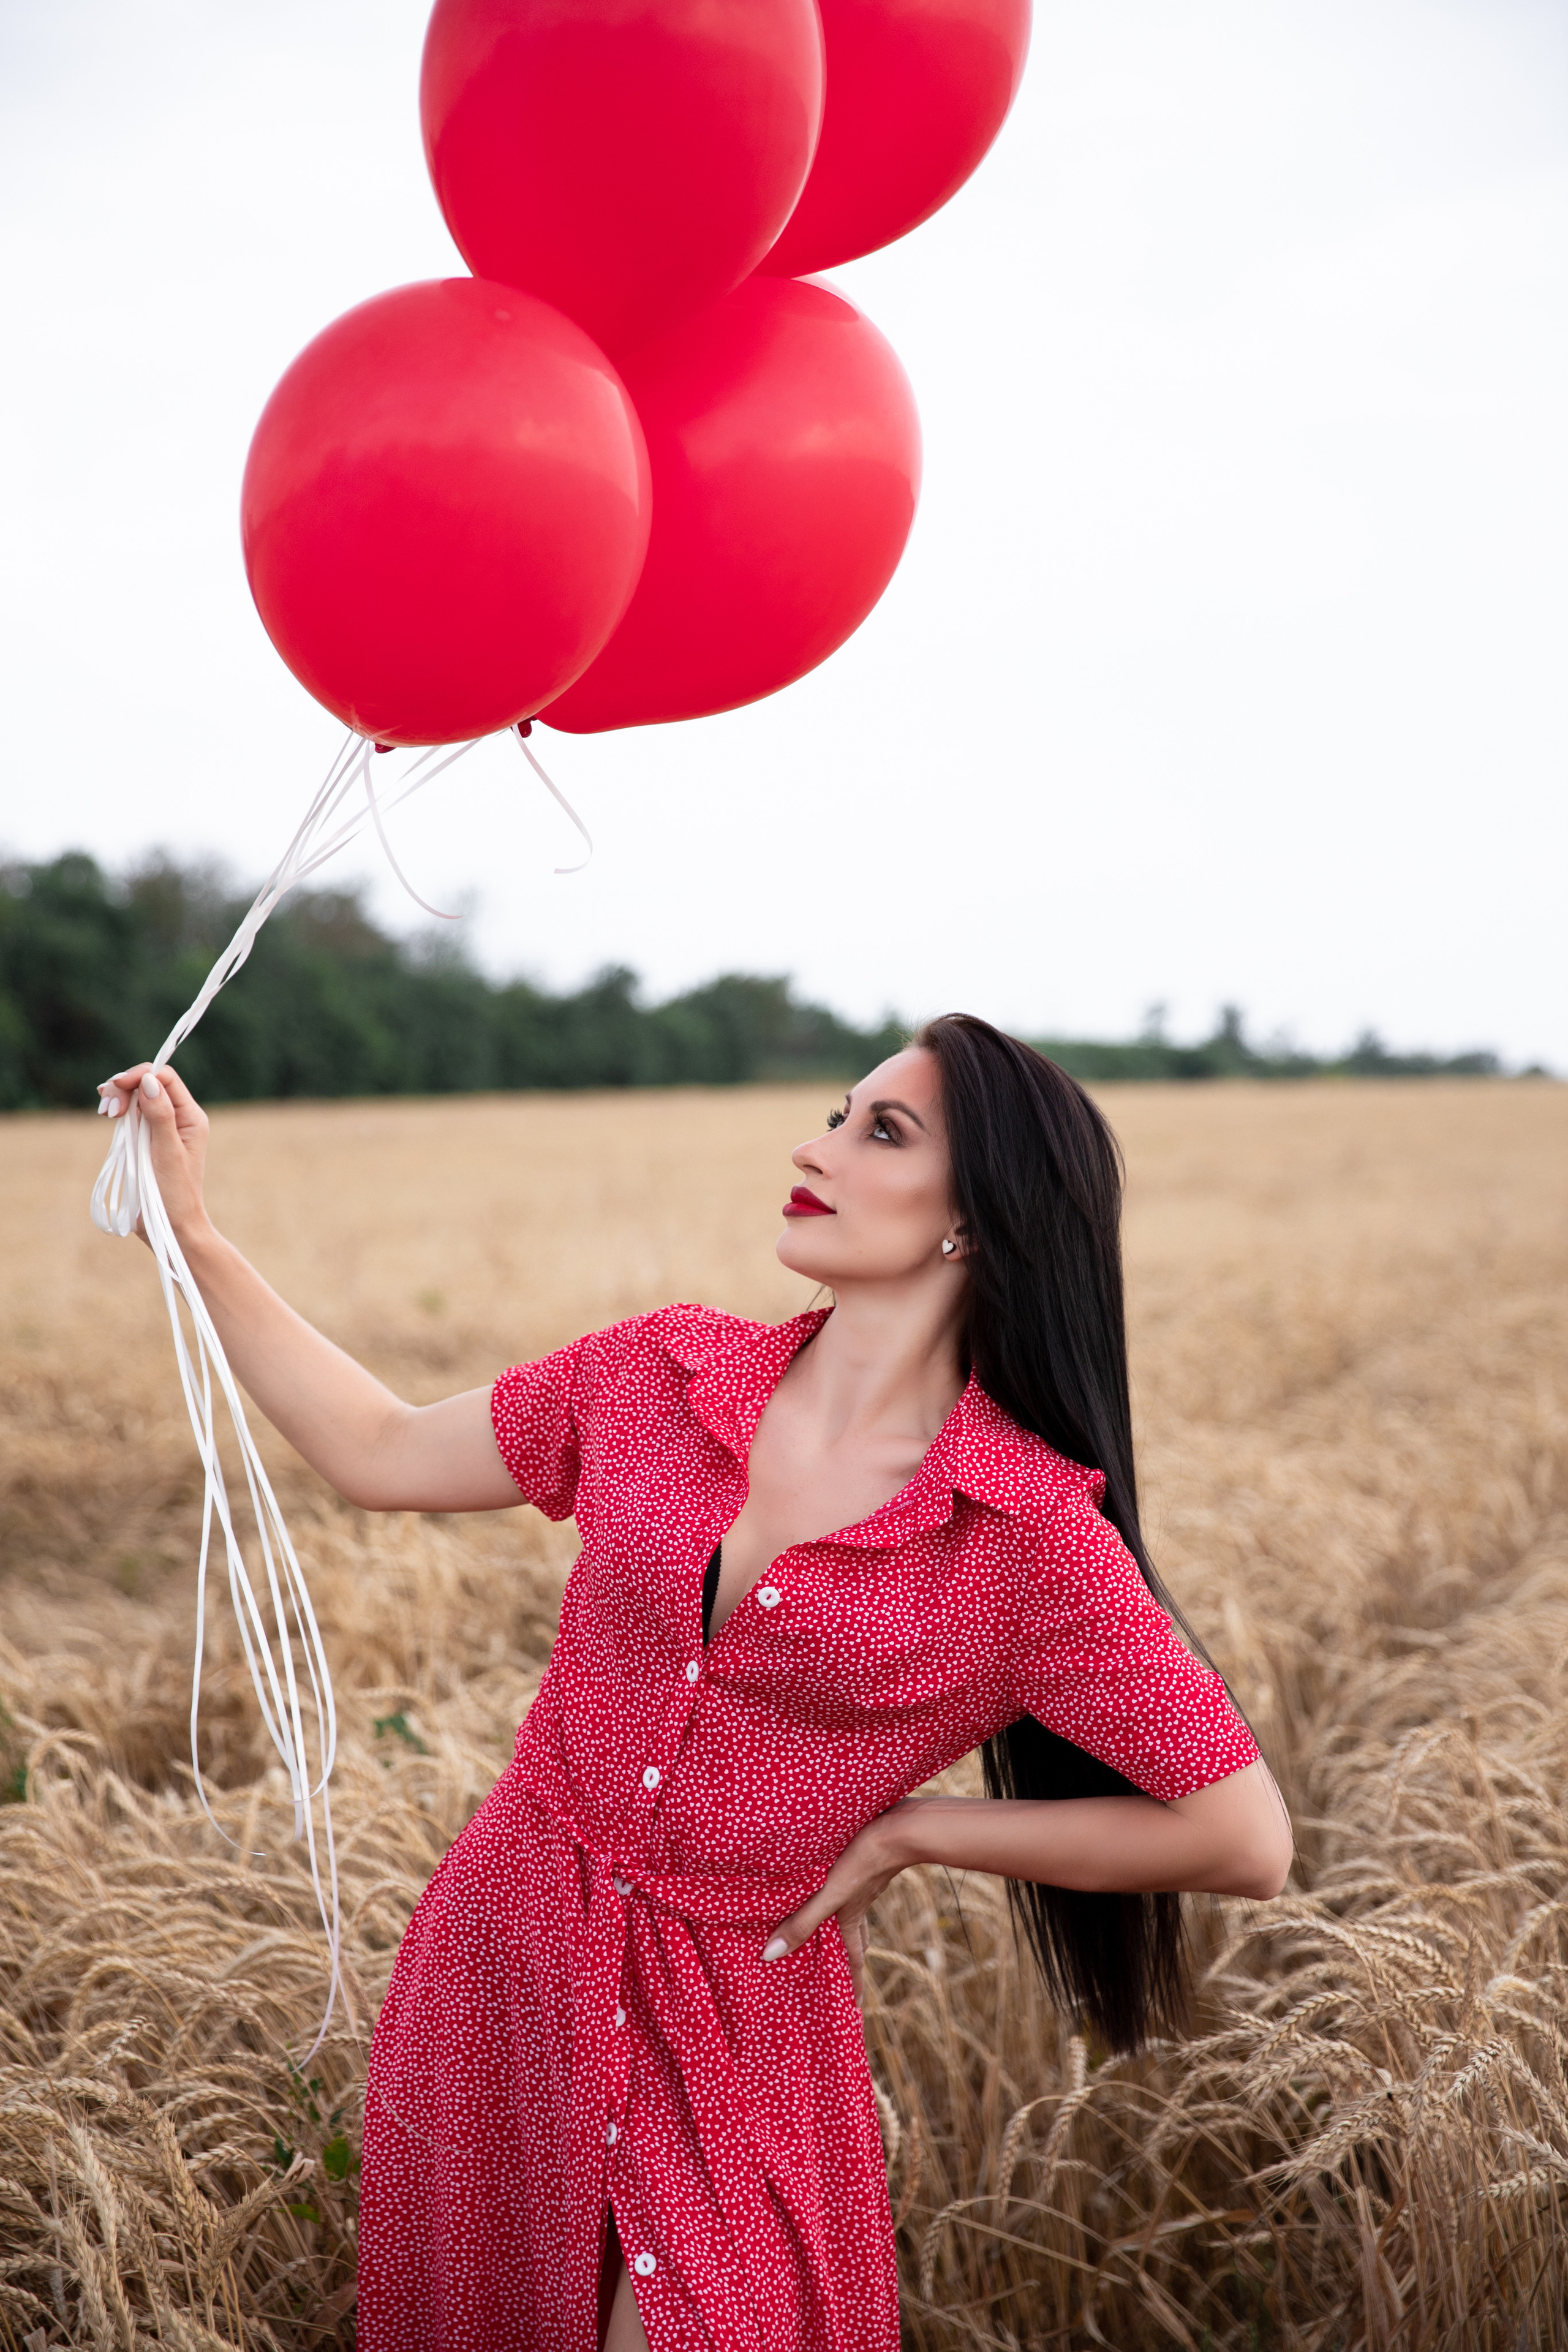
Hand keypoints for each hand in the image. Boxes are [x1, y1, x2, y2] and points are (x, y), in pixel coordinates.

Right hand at [96, 1063, 211, 1246]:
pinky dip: (117, 1112)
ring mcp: (161, 1127)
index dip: (139, 1076)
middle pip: (148, 1084)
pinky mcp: (145, 1139)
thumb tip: (149, 1080)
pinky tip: (108, 1114)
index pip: (165, 1078)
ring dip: (118, 1099)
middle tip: (107, 1108)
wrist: (170, 1224)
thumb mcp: (167, 1152)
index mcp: (191, 1117)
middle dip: (125, 1088)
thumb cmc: (174, 1193)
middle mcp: (178, 1117)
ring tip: (106, 1113)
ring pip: (136, 1098)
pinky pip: (130, 1116)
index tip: (117, 1086)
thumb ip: (160, 1116)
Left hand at [761, 1804, 921, 2004]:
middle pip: (855, 1940)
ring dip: (847, 1928)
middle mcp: (858, 1905)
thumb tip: (770, 1955)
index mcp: (850, 1918)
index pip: (852, 1960)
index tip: (856, 2009)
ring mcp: (863, 1885)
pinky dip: (844, 1896)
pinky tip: (836, 1881)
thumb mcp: (829, 1894)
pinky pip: (852, 1890)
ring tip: (837, 1933)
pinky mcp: (863, 1864)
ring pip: (854, 1914)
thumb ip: (802, 1922)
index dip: (853, 1985)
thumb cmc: (864, 1861)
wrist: (899, 1829)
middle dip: (850, 1961)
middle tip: (845, 1977)